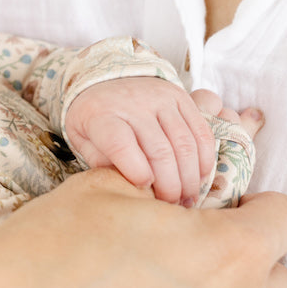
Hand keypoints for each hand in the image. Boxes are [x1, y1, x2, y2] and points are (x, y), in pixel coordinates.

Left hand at [64, 77, 261, 203]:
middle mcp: (133, 104)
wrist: (105, 82)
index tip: (144, 188)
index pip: (119, 142)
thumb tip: (127, 187)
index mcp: (101, 115)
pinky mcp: (181, 97)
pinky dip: (203, 160)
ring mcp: (160, 98)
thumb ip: (100, 163)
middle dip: (169, 185)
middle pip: (159, 150)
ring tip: (186, 198)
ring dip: (189, 177)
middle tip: (170, 205)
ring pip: (184, 144)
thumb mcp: (83, 140)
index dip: (135, 169)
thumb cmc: (94, 121)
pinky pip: (201, 132)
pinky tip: (198, 178)